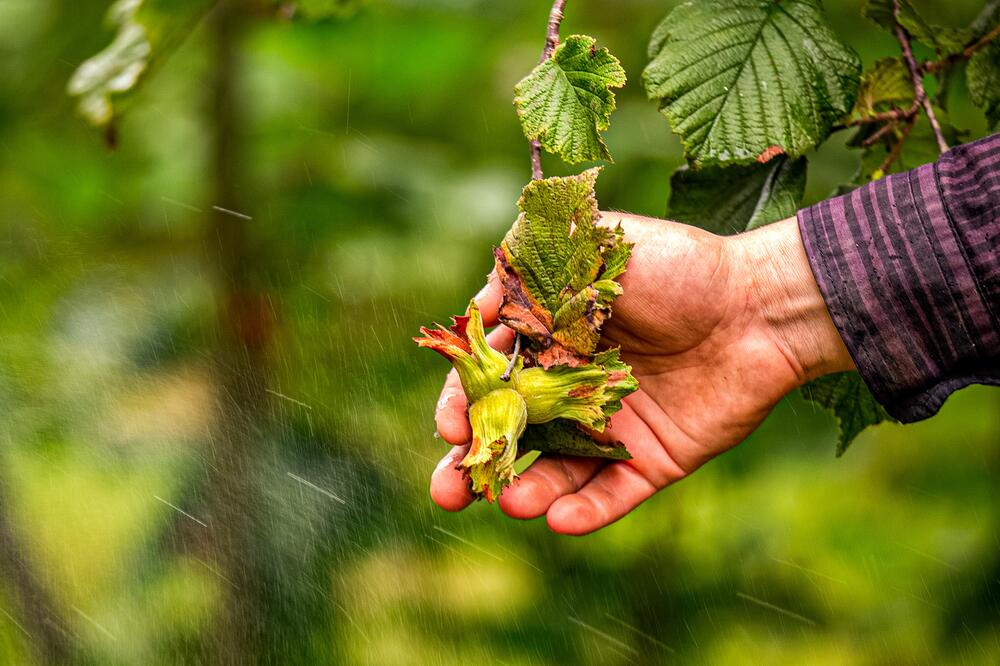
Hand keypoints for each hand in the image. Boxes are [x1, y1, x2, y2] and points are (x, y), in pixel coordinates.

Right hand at [430, 214, 853, 534]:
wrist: (758, 304)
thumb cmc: (677, 269)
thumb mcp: (597, 248)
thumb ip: (533, 273)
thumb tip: (479, 308)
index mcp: (554, 341)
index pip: (492, 380)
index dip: (464, 403)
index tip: (450, 425)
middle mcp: (575, 389)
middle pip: (513, 436)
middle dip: (477, 465)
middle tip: (448, 492)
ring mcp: (612, 428)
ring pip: (557, 471)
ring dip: (529, 491)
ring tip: (512, 503)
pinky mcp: (652, 460)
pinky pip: (613, 494)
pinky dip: (588, 512)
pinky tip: (561, 520)